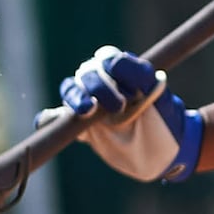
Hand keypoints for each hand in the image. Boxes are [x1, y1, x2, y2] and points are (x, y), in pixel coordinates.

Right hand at [57, 46, 202, 182]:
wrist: (164, 154)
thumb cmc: (164, 120)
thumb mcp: (158, 95)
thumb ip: (138, 73)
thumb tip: (110, 63)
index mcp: (121, 71)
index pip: (106, 59)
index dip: (113, 70)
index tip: (129, 90)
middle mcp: (102, 84)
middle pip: (86, 73)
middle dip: (98, 86)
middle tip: (119, 107)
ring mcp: (89, 105)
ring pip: (69, 90)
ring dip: (75, 97)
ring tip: (87, 111)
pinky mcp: (79, 127)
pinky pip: (54, 118)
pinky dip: (48, 119)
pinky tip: (49, 123)